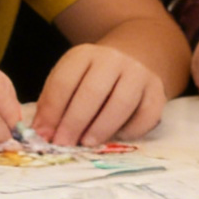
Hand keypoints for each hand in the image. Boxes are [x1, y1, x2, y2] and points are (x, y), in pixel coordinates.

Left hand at [34, 45, 166, 146]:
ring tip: (86, 143)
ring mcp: (138, 74)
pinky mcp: (157, 91)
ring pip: (121, 103)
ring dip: (101, 128)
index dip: (52, 110)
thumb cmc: (92, 77)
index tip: (43, 134)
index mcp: (84, 54)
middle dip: (74, 122)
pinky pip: (146, 115)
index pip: (65, 81)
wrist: (133, 57)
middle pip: (92, 92)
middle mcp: (113, 59)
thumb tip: (41, 132)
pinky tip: (115, 137)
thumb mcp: (70, 79)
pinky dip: (130, 130)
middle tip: (62, 143)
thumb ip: (54, 103)